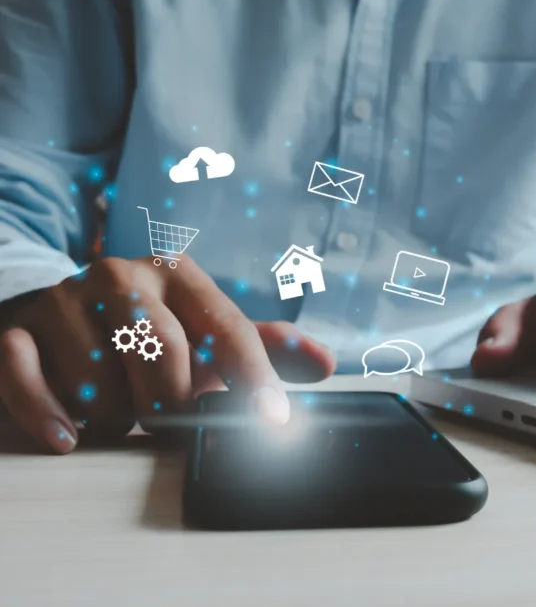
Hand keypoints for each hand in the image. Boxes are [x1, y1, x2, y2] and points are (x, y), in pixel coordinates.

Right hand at [0, 255, 334, 453]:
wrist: (53, 311)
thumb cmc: (145, 331)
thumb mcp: (204, 333)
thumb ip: (263, 347)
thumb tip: (327, 363)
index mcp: (178, 276)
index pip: (227, 328)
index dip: (253, 376)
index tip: (273, 420)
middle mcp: (121, 276)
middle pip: (161, 354)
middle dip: (167, 402)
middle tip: (163, 418)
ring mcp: (63, 299)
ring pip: (98, 379)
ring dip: (110, 415)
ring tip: (112, 409)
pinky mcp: (14, 329)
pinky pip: (26, 379)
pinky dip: (49, 415)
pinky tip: (67, 437)